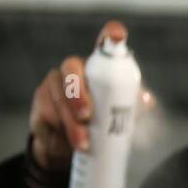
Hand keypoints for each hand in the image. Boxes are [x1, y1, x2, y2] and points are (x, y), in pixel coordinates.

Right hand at [28, 19, 127, 171]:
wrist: (69, 152)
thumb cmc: (97, 131)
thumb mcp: (117, 122)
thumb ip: (131, 109)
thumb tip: (147, 100)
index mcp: (96, 71)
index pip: (102, 47)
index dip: (110, 37)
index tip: (118, 35)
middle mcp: (73, 71)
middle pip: (71, 68)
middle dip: (78, 91)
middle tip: (87, 115)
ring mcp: (54, 85)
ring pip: (59, 94)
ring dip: (70, 120)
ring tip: (83, 143)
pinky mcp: (40, 103)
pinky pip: (46, 110)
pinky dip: (58, 126)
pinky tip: (64, 140)